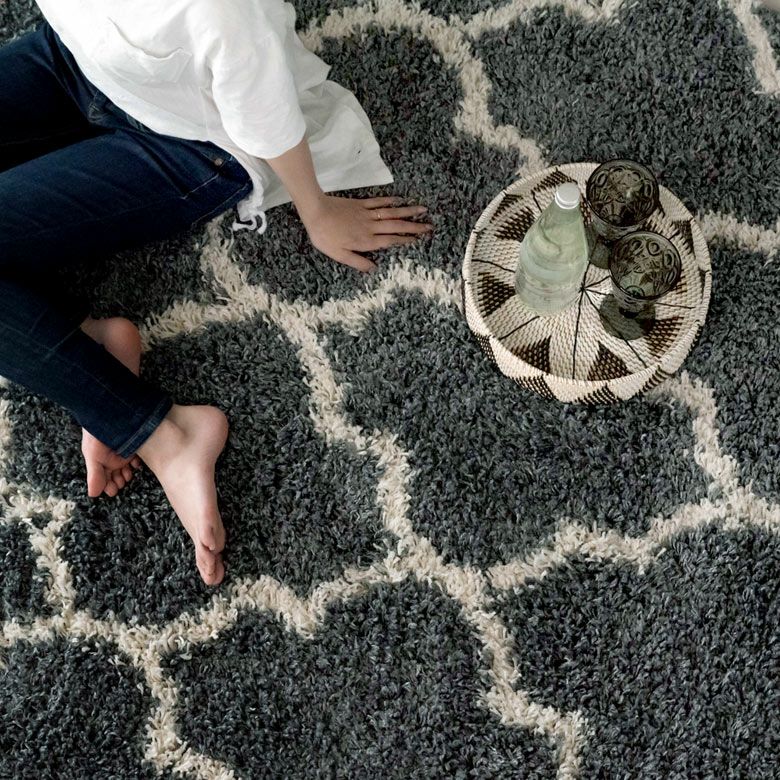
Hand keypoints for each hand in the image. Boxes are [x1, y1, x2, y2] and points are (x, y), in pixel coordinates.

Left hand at [299, 194, 433, 271]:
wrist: (316, 212)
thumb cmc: (325, 237)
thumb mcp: (339, 255)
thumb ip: (358, 262)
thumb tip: (374, 269)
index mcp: (366, 241)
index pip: (390, 241)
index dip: (405, 240)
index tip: (419, 240)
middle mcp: (370, 227)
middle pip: (396, 226)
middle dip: (414, 226)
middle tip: (429, 226)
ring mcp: (366, 214)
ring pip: (391, 212)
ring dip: (408, 211)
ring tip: (422, 209)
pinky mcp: (360, 204)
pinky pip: (379, 202)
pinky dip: (390, 201)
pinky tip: (400, 200)